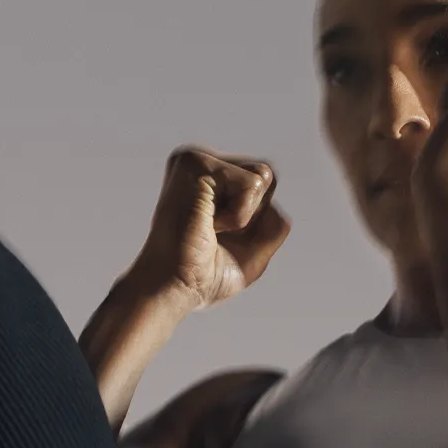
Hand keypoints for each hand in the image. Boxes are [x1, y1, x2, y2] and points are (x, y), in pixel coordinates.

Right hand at [131, 144, 291, 311]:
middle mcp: (199, 162)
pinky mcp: (197, 163)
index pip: (262, 183)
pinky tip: (207, 224)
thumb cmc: (203, 275)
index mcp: (207, 178)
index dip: (255, 219)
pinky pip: (252, 184)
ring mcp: (196, 159)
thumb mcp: (254, 252)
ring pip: (261, 177)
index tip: (217, 237)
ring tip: (208, 227)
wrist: (173, 288)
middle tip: (214, 233)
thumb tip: (268, 183)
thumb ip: (275, 223)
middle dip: (254, 215)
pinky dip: (239, 216)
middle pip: (266, 175)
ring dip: (244, 216)